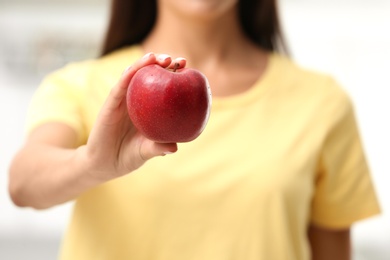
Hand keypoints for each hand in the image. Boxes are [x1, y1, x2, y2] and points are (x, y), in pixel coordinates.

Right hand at [84, 53, 186, 180]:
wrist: (104, 163)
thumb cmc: (128, 156)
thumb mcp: (146, 152)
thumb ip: (158, 148)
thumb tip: (175, 147)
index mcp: (150, 109)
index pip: (164, 88)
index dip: (177, 77)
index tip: (190, 70)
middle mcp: (138, 100)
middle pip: (151, 76)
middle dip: (165, 64)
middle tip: (180, 61)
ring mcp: (124, 100)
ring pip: (135, 75)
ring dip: (145, 63)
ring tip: (157, 57)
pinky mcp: (111, 103)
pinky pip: (120, 86)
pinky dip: (128, 74)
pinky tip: (136, 67)